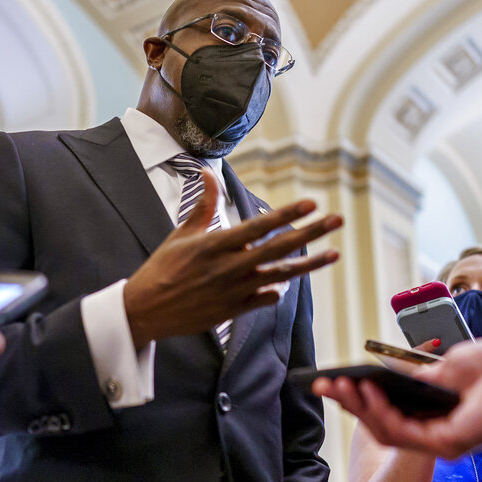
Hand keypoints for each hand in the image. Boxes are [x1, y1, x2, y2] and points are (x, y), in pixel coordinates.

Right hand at [123, 169, 341, 346]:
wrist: (145, 310)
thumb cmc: (163, 268)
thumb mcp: (182, 233)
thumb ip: (204, 204)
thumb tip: (207, 170)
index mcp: (216, 245)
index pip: (259, 226)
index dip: (287, 214)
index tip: (311, 204)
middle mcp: (229, 267)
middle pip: (279, 248)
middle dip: (311, 233)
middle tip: (337, 220)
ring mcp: (233, 291)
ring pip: (280, 276)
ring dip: (309, 265)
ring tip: (334, 254)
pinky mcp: (232, 311)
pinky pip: (265, 299)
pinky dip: (278, 290)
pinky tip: (291, 283)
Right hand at [313, 339, 481, 458]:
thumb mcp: (455, 363)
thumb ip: (425, 374)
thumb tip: (397, 376)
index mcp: (440, 409)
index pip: (391, 407)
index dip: (360, 393)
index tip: (334, 377)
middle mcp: (438, 429)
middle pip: (382, 420)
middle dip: (349, 400)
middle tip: (323, 382)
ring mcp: (442, 439)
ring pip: (386, 429)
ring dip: (358, 406)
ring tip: (338, 384)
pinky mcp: (448, 444)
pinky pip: (402, 432)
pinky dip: (380, 411)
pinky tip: (367, 390)